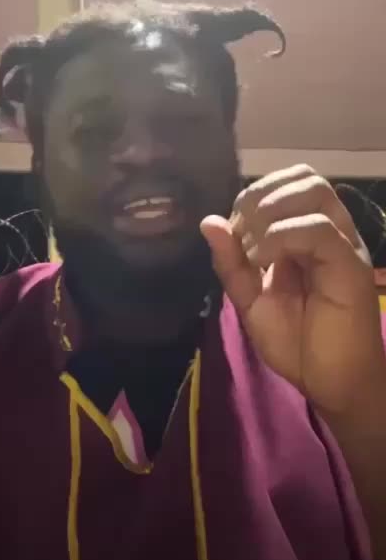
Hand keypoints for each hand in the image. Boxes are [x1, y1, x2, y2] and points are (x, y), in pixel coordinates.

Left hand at [201, 165, 385, 416]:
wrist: (331, 383)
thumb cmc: (297, 343)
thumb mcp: (252, 301)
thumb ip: (231, 263)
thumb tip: (208, 221)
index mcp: (307, 234)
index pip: (286, 183)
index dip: (252, 196)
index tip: (233, 233)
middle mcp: (330, 231)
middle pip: (304, 176)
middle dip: (261, 195)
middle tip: (243, 233)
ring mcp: (343, 245)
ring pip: (315, 191)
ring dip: (272, 210)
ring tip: (254, 246)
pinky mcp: (350, 265)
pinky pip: (318, 229)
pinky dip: (282, 236)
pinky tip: (264, 261)